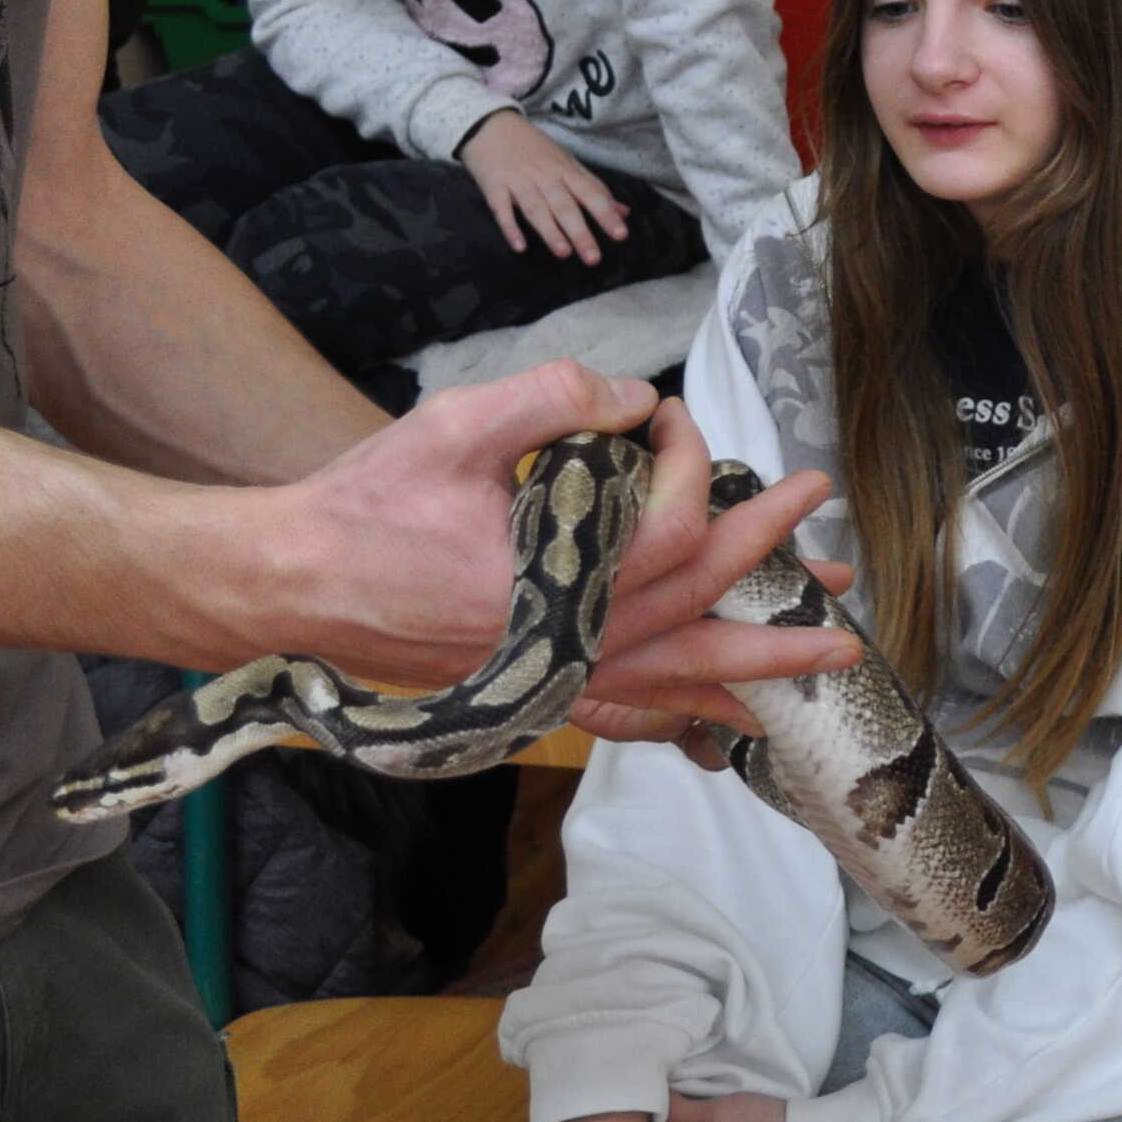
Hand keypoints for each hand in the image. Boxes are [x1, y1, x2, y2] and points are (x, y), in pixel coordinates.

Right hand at [245, 369, 855, 732]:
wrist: (287, 582)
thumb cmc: (366, 503)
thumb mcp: (455, 424)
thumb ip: (553, 399)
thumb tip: (637, 397)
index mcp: (560, 576)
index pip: (670, 525)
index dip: (691, 461)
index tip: (674, 414)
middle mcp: (569, 637)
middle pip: (700, 604)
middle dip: (775, 564)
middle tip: (832, 535)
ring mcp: (553, 673)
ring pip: (680, 673)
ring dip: (759, 660)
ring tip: (834, 653)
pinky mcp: (531, 689)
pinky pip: (626, 712)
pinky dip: (684, 716)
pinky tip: (728, 724)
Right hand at [461, 111, 629, 265]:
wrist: (491, 125)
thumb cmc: (535, 149)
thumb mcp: (567, 163)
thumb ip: (593, 189)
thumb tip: (623, 212)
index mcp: (566, 170)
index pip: (591, 194)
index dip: (606, 214)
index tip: (621, 235)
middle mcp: (545, 176)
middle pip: (565, 206)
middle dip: (580, 232)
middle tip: (594, 258)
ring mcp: (518, 181)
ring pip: (536, 209)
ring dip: (550, 231)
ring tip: (564, 253)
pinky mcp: (494, 186)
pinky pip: (501, 208)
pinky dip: (510, 227)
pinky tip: (519, 247)